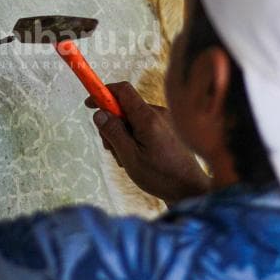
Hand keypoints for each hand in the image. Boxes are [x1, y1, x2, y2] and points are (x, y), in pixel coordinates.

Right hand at [86, 82, 211, 205]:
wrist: (189, 189)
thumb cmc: (160, 176)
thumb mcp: (129, 157)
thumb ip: (113, 132)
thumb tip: (99, 113)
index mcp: (148, 118)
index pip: (123, 90)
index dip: (103, 93)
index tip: (90, 104)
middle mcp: (159, 113)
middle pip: (126, 107)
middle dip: (112, 123)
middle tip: (111, 147)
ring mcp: (165, 120)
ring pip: (134, 119)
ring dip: (124, 134)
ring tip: (128, 159)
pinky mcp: (168, 128)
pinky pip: (144, 125)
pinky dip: (135, 137)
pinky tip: (138, 157)